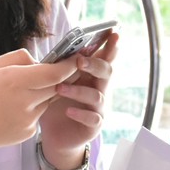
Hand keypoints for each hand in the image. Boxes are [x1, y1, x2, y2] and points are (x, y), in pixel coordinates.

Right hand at [0, 49, 77, 152]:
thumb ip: (19, 58)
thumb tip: (38, 59)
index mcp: (15, 80)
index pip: (54, 73)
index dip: (69, 65)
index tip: (76, 58)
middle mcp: (25, 101)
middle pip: (56, 86)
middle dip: (61, 77)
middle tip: (59, 70)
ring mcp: (29, 119)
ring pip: (48, 100)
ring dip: (44, 93)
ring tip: (20, 92)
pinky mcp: (29, 132)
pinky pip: (38, 115)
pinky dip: (32, 109)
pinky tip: (12, 110)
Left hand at [38, 32, 118, 165]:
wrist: (55, 135)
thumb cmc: (57, 104)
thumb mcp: (57, 82)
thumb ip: (60, 68)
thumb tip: (58, 49)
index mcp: (91, 75)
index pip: (104, 57)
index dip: (110, 46)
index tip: (113, 33)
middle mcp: (99, 89)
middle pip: (106, 72)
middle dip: (95, 64)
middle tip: (80, 60)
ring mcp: (98, 107)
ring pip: (97, 95)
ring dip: (79, 90)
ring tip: (60, 88)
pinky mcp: (94, 125)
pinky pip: (92, 118)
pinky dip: (81, 113)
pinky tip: (68, 111)